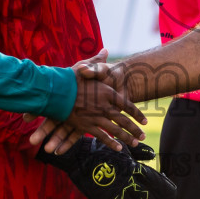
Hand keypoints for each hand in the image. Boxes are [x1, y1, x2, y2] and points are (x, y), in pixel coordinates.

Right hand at [30, 54, 145, 152]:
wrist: (54, 91)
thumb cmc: (68, 78)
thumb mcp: (84, 66)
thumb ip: (97, 62)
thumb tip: (105, 50)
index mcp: (106, 92)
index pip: (127, 105)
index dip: (137, 114)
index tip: (145, 121)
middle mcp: (104, 106)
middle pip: (124, 120)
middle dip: (135, 129)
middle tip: (144, 136)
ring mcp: (95, 117)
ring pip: (115, 130)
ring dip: (127, 138)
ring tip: (135, 143)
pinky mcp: (85, 125)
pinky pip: (101, 136)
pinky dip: (111, 142)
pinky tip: (119, 148)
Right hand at [37, 139, 175, 198]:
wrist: (78, 156)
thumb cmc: (103, 151)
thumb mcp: (123, 148)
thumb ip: (140, 152)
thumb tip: (153, 156)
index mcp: (136, 169)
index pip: (162, 186)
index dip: (168, 194)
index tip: (167, 196)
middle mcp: (129, 183)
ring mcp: (116, 195)